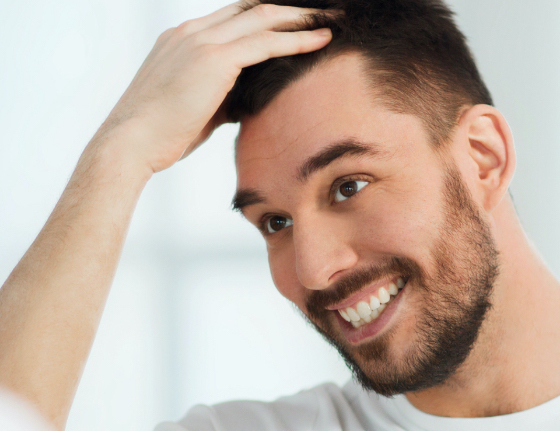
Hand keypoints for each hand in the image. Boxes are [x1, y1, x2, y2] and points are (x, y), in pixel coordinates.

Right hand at [96, 2, 332, 173]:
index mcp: (182, 39)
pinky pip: (265, 42)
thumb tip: (242, 106)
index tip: (295, 20)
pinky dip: (296, 39)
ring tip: (331, 19)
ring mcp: (201, 41)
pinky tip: (321, 39)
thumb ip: (219, 98)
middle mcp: (192, 31)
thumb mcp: (193, 109)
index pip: (233, 16)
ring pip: (263, 17)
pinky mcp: (214, 60)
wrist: (130, 143)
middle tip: (322, 12)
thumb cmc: (158, 135)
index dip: (266, 15)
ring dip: (301, 17)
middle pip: (251, 7)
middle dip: (289, 9)